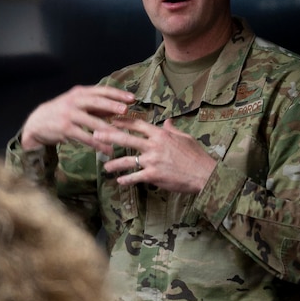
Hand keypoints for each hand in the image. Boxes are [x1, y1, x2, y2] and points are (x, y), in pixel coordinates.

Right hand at [19, 85, 135, 149]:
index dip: (117, 94)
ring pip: (92, 122)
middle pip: (96, 102)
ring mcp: (69, 115)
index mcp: (80, 92)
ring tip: (121, 137)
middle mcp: (74, 101)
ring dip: (108, 130)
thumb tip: (117, 108)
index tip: (132, 98)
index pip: (101, 91)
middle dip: (112, 106)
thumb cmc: (61, 112)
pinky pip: (85, 137)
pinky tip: (107, 149)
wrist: (37, 122)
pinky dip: (97, 144)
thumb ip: (95, 106)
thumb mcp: (76, 104)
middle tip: (126, 111)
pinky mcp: (66, 129)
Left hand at [93, 116, 218, 193]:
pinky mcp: (153, 175)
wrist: (204, 174)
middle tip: (95, 134)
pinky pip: (135, 177)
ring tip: (105, 167)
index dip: (122, 121)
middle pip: (126, 138)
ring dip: (114, 163)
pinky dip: (126, 179)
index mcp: (161, 134)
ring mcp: (152, 160)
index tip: (110, 119)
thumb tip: (167, 121)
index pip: (137, 124)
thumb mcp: (185, 138)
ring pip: (127, 160)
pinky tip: (119, 181)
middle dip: (109, 135)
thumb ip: (172, 130)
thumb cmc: (196, 156)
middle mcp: (154, 145)